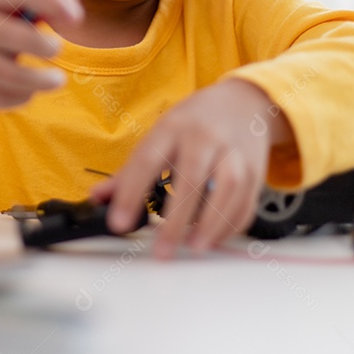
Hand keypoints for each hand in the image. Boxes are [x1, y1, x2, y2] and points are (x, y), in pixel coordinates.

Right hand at [0, 0, 83, 113]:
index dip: (52, 2)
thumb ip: (35, 1)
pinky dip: (19, 97)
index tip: (77, 18)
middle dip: (45, 46)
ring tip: (57, 81)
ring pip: (7, 74)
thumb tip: (72, 9)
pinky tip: (28, 92)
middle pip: (14, 37)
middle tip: (58, 49)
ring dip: (39, 80)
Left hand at [90, 78, 291, 258]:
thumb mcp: (159, 135)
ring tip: (191, 247)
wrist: (243, 103)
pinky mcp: (255, 169)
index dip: (130, 193)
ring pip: (226, 190)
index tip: (119, 223)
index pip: (147, 161)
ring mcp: (233, 152)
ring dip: (210, 223)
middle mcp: (204, 137)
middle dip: (175, 219)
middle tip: (161, 249)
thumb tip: (98, 198)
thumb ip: (130, 171)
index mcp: (172, 128)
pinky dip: (230, 224)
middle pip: (191, 178)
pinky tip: (213, 238)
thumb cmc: (194, 123)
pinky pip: (246, 201)